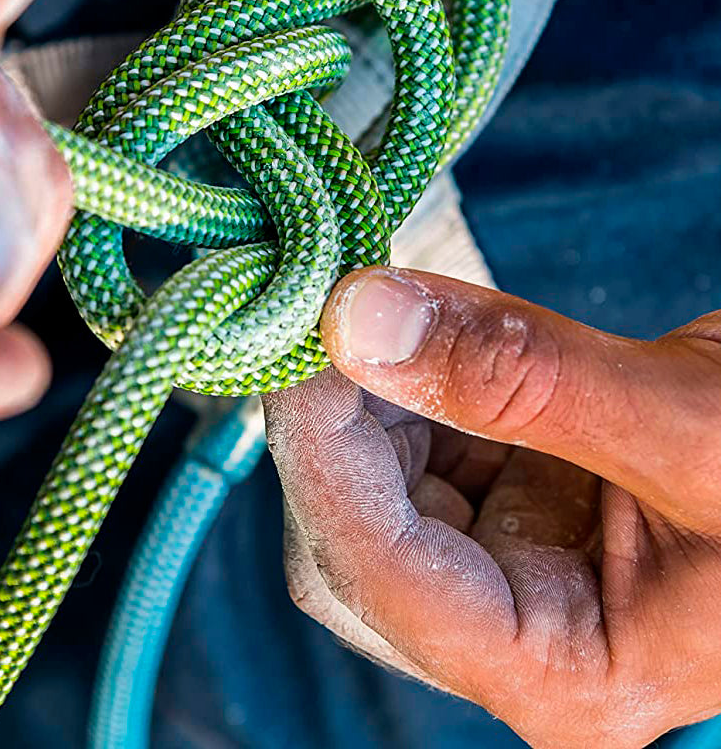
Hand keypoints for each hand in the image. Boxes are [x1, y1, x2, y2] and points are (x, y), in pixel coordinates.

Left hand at [265, 266, 720, 747]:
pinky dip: (412, 382)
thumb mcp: (696, 434)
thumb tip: (358, 316)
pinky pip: (426, 447)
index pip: (380, 573)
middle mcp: (522, 635)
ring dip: (369, 394)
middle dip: (337, 424)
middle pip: (357, 542)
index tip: (301, 335)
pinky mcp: (522, 504)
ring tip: (384, 305)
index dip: (322, 451)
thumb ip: (521, 379)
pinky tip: (427, 330)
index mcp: (565, 677)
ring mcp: (517, 569)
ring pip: (380, 488)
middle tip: (332, 307)